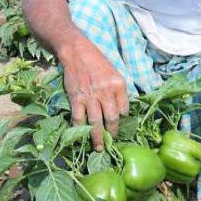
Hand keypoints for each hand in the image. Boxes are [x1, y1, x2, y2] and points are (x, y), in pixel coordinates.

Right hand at [59, 36, 128, 150]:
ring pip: (96, 122)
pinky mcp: (76, 97)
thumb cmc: (97, 63)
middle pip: (112, 118)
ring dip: (98, 137)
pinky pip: (79, 118)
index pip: (124, 109)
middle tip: (112, 144)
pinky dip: (80, 129)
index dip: (123, 122)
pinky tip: (81, 137)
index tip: (121, 131)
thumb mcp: (114, 74)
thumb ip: (118, 92)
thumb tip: (122, 112)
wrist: (77, 52)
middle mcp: (106, 91)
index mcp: (119, 85)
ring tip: (99, 148)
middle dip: (112, 134)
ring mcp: (91, 95)